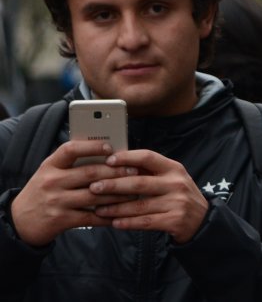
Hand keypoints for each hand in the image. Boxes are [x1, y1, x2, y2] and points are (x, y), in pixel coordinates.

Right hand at [9, 141, 139, 246]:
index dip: (92, 147)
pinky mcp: (61, 220)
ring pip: (95, 195)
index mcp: (50, 166)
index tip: (110, 147)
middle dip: (116, 172)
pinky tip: (122, 212)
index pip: (70, 150)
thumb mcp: (49, 173)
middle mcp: (52, 182)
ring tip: (134, 191)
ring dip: (118, 194)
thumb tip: (106, 154)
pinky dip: (109, 215)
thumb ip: (71, 165)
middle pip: (90, 173)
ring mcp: (56, 201)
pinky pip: (91, 216)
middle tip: (134, 170)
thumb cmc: (42, 192)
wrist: (19, 221)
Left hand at [91, 149, 209, 243]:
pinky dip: (128, 223)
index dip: (127, 158)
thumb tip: (116, 163)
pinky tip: (114, 223)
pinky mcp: (174, 221)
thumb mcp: (171, 178)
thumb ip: (149, 171)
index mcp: (174, 168)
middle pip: (140, 182)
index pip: (148, 157)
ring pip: (139, 205)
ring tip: (98, 209)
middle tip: (93, 187)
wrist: (202, 220)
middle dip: (114, 185)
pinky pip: (145, 222)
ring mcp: (176, 202)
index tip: (107, 161)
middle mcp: (176, 183)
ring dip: (116, 208)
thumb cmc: (178, 195)